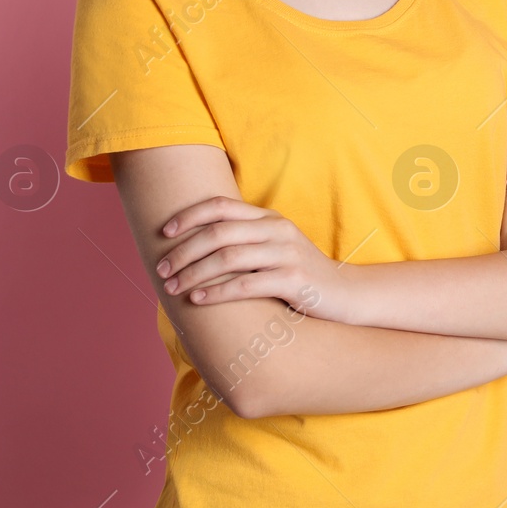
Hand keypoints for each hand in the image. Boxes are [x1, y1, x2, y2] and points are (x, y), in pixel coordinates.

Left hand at [154, 197, 348, 321]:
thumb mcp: (273, 248)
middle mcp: (278, 230)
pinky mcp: (294, 280)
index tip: (164, 233)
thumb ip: (244, 241)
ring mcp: (287, 253)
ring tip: (172, 287)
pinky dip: (216, 293)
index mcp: (269, 218)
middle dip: (183, 251)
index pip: (221, 206)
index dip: (189, 216)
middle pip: (218, 233)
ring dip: (193, 273)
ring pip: (228, 258)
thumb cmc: (298, 274)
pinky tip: (198, 301)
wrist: (345, 294)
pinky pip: (246, 285)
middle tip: (161, 269)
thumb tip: (193, 246)